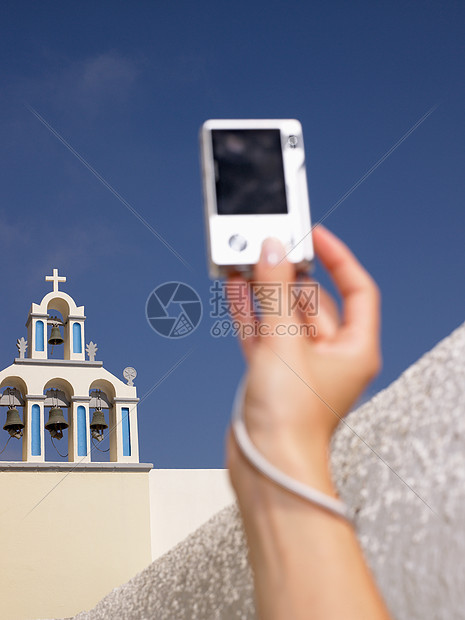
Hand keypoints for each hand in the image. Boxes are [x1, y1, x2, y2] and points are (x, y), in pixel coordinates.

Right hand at [226, 226, 380, 493]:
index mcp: (354, 348)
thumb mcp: (284, 344)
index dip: (338, 259)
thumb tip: (271, 253)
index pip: (357, 290)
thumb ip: (276, 293)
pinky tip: (236, 288)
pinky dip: (249, 310)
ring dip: (264, 289)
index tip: (315, 236)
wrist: (266, 466)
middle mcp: (330, 355)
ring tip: (245, 260)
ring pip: (282, 314)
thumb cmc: (291, 421)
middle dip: (288, 274)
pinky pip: (262, 331)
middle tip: (267, 247)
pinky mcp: (272, 372)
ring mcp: (299, 363)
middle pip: (312, 300)